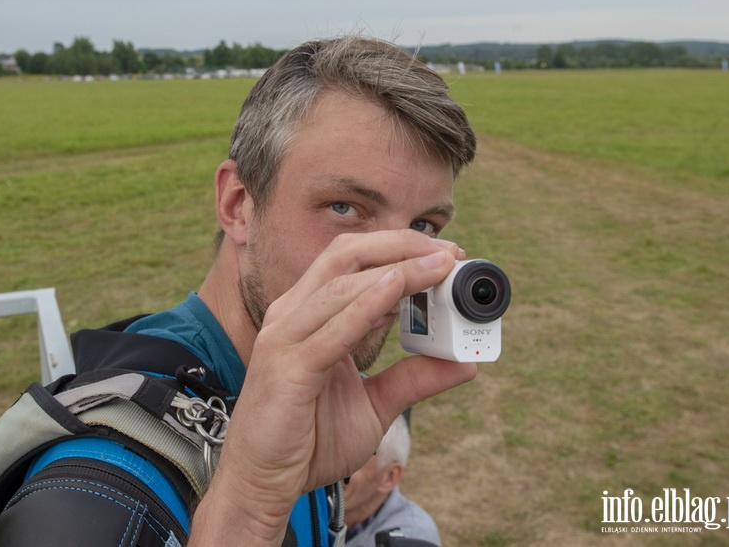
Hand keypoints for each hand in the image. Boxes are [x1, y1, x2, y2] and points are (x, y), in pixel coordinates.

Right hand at [190, 230, 477, 543]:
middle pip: (346, 256)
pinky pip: (330, 330)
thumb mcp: (374, 405)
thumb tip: (465, 363)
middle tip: (451, 252)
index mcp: (308, 314)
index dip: (400, 249)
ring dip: (397, 269)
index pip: (354, 262)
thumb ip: (414, 379)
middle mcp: (293, 315)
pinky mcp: (287, 368)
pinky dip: (365, 306)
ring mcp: (285, 338)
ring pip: (342, 283)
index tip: (449, 255)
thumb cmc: (308, 441)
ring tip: (440, 266)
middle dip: (401, 245)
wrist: (262, 483)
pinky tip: (396, 291)